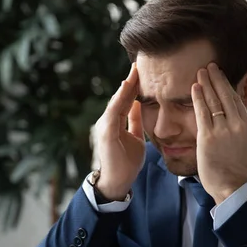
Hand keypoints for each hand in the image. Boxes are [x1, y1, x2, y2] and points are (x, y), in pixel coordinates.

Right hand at [93, 63, 145, 200]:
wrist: (117, 182)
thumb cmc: (126, 162)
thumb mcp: (136, 138)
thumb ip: (135, 121)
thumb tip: (138, 105)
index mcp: (115, 123)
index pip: (125, 100)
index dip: (133, 86)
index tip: (141, 71)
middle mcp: (107, 122)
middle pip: (120, 98)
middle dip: (129, 82)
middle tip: (138, 64)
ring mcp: (105, 127)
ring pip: (116, 102)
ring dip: (126, 87)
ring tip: (134, 72)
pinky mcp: (106, 133)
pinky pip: (114, 112)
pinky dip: (120, 99)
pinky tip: (127, 87)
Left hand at [192, 63, 246, 204]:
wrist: (230, 184)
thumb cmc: (239, 165)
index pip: (236, 99)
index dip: (227, 85)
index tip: (221, 74)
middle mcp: (236, 124)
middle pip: (225, 96)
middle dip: (217, 78)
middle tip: (210, 65)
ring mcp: (222, 130)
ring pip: (213, 101)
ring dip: (206, 84)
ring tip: (201, 72)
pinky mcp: (208, 136)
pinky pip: (202, 112)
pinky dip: (198, 98)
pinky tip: (195, 87)